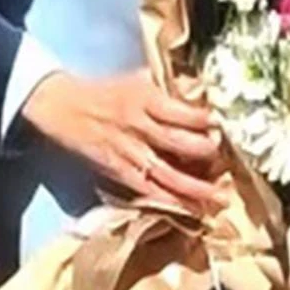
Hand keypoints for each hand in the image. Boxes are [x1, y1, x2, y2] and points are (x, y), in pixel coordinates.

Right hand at [20, 68, 222, 212]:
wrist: (63, 105)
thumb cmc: (103, 91)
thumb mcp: (136, 79)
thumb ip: (166, 87)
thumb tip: (198, 90)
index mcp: (145, 98)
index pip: (182, 112)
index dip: (205, 121)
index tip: (222, 125)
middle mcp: (139, 125)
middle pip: (179, 143)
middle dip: (206, 153)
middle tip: (226, 161)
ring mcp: (129, 151)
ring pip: (168, 173)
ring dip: (196, 188)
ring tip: (220, 198)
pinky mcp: (119, 170)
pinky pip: (149, 189)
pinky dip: (171, 201)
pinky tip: (191, 209)